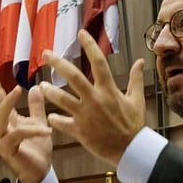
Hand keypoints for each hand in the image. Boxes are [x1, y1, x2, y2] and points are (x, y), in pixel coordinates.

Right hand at [0, 58, 53, 182]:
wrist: (40, 173)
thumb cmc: (37, 150)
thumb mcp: (39, 123)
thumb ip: (36, 107)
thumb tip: (35, 87)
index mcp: (5, 120)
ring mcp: (1, 139)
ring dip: (7, 102)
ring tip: (18, 89)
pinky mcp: (9, 150)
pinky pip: (19, 135)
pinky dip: (33, 131)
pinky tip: (46, 129)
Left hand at [39, 30, 145, 166]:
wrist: (130, 150)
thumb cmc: (134, 125)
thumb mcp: (137, 100)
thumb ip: (136, 79)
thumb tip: (141, 61)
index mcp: (109, 90)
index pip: (99, 62)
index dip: (89, 45)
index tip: (81, 33)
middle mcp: (95, 100)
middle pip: (73, 76)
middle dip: (57, 62)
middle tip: (45, 53)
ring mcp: (86, 115)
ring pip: (61, 99)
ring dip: (49, 91)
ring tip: (41, 86)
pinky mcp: (79, 131)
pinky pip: (61, 123)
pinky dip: (54, 119)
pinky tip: (50, 116)